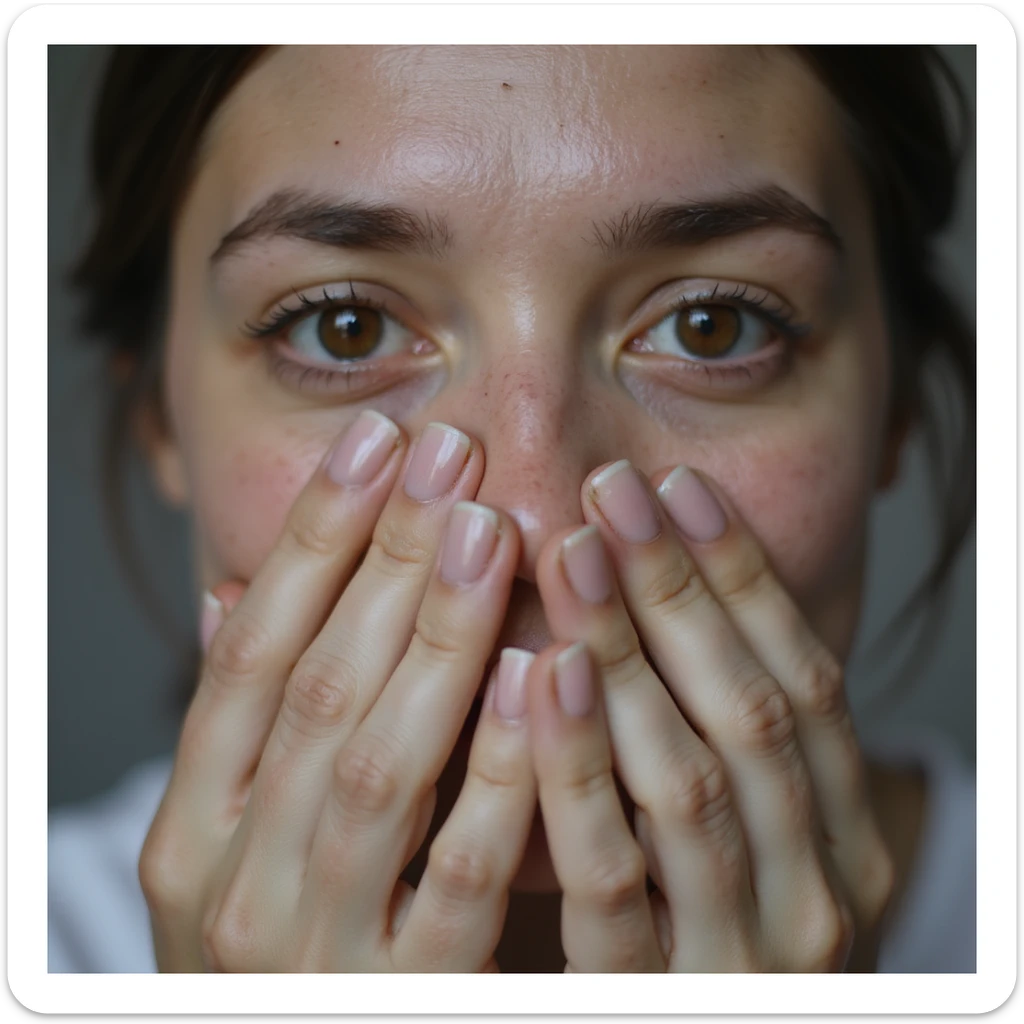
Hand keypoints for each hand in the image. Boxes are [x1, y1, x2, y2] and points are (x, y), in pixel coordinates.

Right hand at [140, 415, 535, 971]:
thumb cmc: (287, 959)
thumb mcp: (238, 851)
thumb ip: (249, 735)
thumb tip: (234, 594)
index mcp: (191, 829)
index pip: (249, 652)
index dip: (312, 540)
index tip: (378, 442)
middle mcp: (230, 881)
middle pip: (317, 686)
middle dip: (385, 562)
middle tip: (452, 455)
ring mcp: (310, 946)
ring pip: (380, 764)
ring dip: (437, 640)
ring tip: (493, 530)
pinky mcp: (403, 1003)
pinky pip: (458, 877)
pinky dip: (500, 774)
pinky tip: (550, 677)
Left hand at [526, 460, 894, 971]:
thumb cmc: (694, 932)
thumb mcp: (734, 833)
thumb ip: (710, 732)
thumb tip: (655, 598)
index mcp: (843, 837)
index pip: (804, 681)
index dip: (740, 578)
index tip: (675, 486)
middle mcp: (818, 892)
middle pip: (753, 712)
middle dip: (683, 593)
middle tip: (613, 489)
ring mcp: (744, 956)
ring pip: (691, 781)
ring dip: (633, 656)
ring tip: (574, 551)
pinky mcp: (651, 1001)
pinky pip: (612, 877)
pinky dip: (579, 770)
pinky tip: (542, 674)